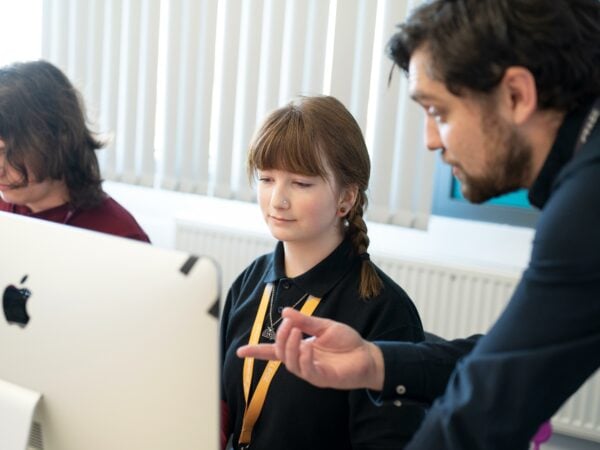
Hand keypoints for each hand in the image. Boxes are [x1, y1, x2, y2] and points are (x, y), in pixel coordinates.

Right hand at [236, 307, 384, 390]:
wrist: (368, 355)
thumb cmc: (348, 342)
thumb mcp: (325, 326)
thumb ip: (305, 321)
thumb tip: (285, 312)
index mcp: (301, 348)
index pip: (274, 351)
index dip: (257, 352)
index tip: (239, 351)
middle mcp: (303, 361)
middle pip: (281, 353)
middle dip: (280, 338)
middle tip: (289, 325)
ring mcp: (311, 371)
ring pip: (290, 363)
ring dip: (290, 347)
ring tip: (296, 332)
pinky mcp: (322, 379)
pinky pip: (307, 371)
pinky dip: (303, 358)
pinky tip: (307, 347)